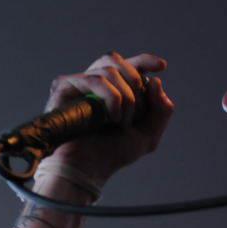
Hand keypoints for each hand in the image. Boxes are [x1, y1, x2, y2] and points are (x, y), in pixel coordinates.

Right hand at [40, 51, 174, 185]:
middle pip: (116, 59)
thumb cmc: (112, 154)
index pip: (127, 65)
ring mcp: (78, 84)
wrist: (89, 167)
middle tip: (137, 110)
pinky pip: (95, 79)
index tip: (162, 66)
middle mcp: (93, 84)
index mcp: (111, 91)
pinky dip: (111, 98)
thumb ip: (161, 111)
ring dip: (126, 97)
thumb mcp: (148, 135)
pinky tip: (112, 118)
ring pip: (109, 69)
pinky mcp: (64, 86)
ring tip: (122, 122)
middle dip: (135, 82)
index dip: (145, 61)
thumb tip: (156, 81)